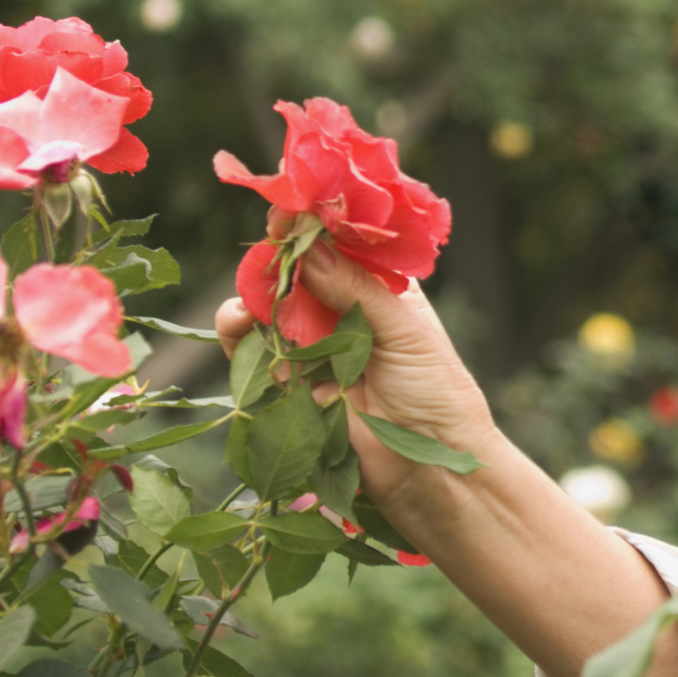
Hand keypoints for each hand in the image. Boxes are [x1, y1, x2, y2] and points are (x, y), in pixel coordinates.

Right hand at [215, 209, 499, 505]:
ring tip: (256, 283)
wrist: (432, 473)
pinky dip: (240, 334)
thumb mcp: (406, 332)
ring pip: (269, 309)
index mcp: (380, 294)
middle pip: (299, 271)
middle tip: (275, 228)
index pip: (342, 248)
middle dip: (283, 249)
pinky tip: (239, 318)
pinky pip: (253, 355)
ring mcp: (312, 351)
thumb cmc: (438, 396)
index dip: (320, 224)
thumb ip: (356, 289)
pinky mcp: (287, 389)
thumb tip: (314, 245)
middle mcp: (342, 316)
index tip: (301, 203)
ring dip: (257, 290)